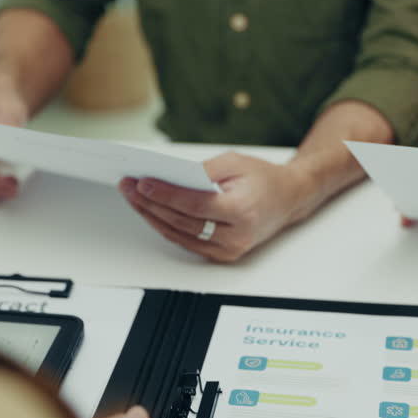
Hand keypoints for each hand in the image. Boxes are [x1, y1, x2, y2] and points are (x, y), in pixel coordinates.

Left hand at [120, 152, 309, 261]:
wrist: (287, 199)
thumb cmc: (263, 179)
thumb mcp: (234, 162)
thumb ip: (202, 170)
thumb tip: (168, 177)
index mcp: (242, 210)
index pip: (194, 205)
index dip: (165, 195)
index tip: (142, 183)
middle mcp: (236, 236)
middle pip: (182, 222)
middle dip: (151, 204)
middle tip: (129, 187)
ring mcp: (229, 250)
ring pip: (180, 235)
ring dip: (153, 216)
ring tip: (134, 197)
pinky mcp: (222, 255)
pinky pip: (187, 241)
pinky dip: (166, 226)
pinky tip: (151, 211)